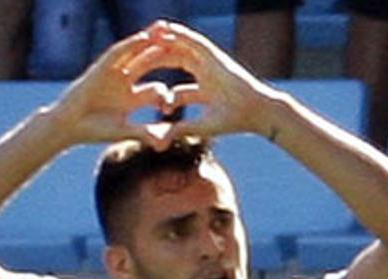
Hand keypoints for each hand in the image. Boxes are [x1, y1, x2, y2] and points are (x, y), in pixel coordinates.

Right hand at [48, 23, 180, 148]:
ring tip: (168, 32)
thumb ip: (144, 133)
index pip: (157, 89)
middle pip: (150, 65)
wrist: (69, 124)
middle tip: (187, 49)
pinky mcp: (102, 66)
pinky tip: (145, 36)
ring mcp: (114, 72)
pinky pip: (120, 51)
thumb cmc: (93, 131)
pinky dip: (132, 44)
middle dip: (166, 56)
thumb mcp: (124, 131)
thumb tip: (164, 143)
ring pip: (136, 54)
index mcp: (133, 98)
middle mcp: (125, 82)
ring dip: (151, 42)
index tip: (189, 89)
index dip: (171, 90)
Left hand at [147, 22, 277, 139]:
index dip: (156, 77)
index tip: (135, 79)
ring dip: (163, 39)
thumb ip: (181, 129)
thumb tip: (160, 140)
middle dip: (153, 56)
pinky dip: (178, 34)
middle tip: (132, 56)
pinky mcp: (214, 55)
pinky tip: (163, 29)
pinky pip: (193, 40)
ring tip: (143, 34)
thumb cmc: (234, 121)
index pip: (174, 77)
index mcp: (203, 85)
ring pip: (181, 45)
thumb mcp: (201, 125)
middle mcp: (205, 70)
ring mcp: (210, 61)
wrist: (256, 111)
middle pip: (173, 58)